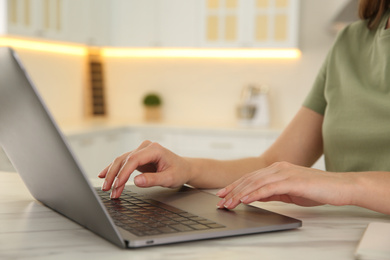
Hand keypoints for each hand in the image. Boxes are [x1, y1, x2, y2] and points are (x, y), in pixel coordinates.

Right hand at [98, 141, 190, 198]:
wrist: (184, 168)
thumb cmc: (179, 172)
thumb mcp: (169, 178)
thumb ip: (153, 180)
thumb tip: (136, 181)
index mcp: (154, 149)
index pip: (134, 160)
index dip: (124, 173)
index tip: (117, 185)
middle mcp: (145, 147)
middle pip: (124, 159)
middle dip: (114, 175)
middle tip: (108, 189)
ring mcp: (140, 151)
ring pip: (121, 161)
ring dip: (112, 175)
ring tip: (106, 188)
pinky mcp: (137, 157)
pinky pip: (123, 163)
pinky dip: (114, 170)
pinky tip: (103, 175)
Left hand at [216, 162, 352, 208]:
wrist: (338, 187)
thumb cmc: (316, 189)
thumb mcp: (288, 192)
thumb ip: (272, 192)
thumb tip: (255, 196)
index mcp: (277, 169)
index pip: (251, 177)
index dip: (235, 186)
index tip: (223, 194)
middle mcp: (278, 168)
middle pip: (249, 179)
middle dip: (233, 190)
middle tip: (221, 200)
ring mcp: (284, 173)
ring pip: (256, 183)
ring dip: (240, 194)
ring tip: (229, 203)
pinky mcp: (291, 180)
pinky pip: (269, 188)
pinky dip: (255, 194)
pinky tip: (246, 199)